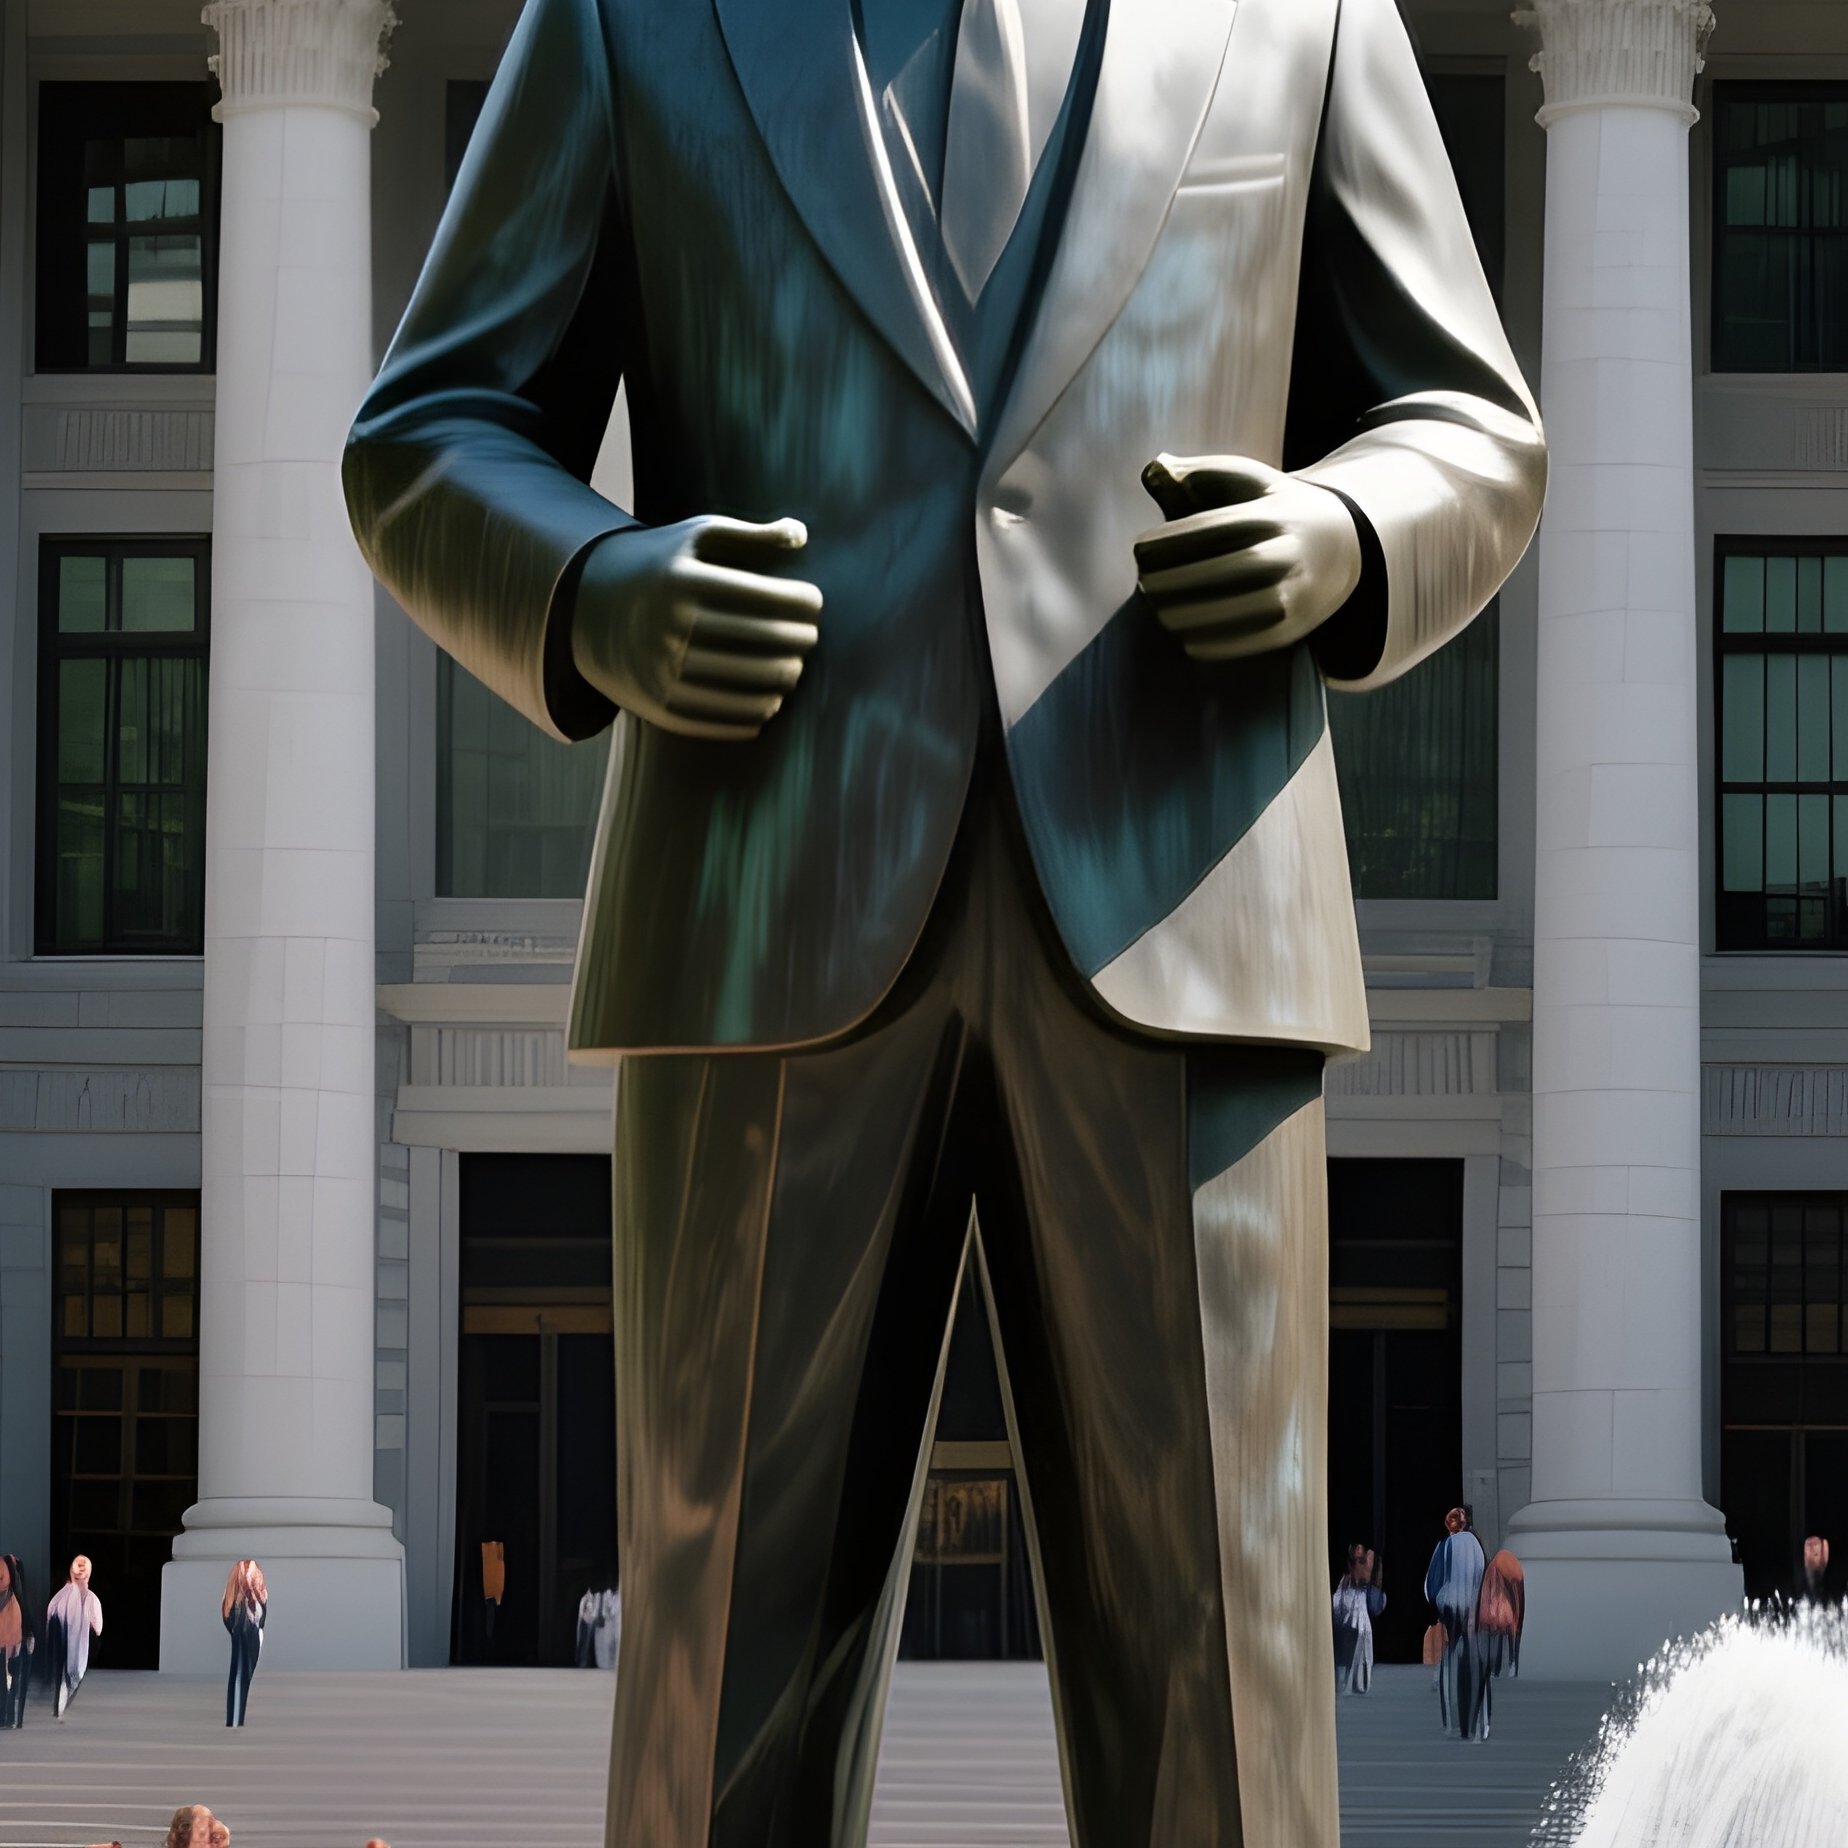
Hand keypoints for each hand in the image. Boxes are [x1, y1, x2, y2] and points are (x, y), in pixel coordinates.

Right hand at [571, 515, 821, 739]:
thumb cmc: (663, 568)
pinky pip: (726, 718)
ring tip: (794, 668)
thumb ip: (749, 534)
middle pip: (764, 642)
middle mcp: (670, 627)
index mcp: (683, 581)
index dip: (802, 602)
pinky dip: (758, 712)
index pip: (765, 596)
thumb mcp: (695, 537)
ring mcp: (664, 671)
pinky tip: (771, 699)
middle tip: (810, 638)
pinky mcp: (661, 706)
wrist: (591, 610)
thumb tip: (800, 534)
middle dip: (800, 641)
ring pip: (751, 684)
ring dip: (785, 678)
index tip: (815, 603)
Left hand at [1135, 454, 1360, 661]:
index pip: (1218, 527)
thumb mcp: (1250, 480)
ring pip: (1245, 608)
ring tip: (1160, 614)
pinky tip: (1186, 640)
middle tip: (1143, 585)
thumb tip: (1154, 468)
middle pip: (1231, 568)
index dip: (1173, 539)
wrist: (1343, 542)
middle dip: (1180, 580)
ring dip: (1195, 615)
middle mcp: (1291, 551)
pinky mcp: (1298, 625)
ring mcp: (1300, 590)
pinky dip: (1218, 645)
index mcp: (1276, 512)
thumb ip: (1202, 472)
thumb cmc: (1274, 509)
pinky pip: (1256, 641)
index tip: (1139, 549)